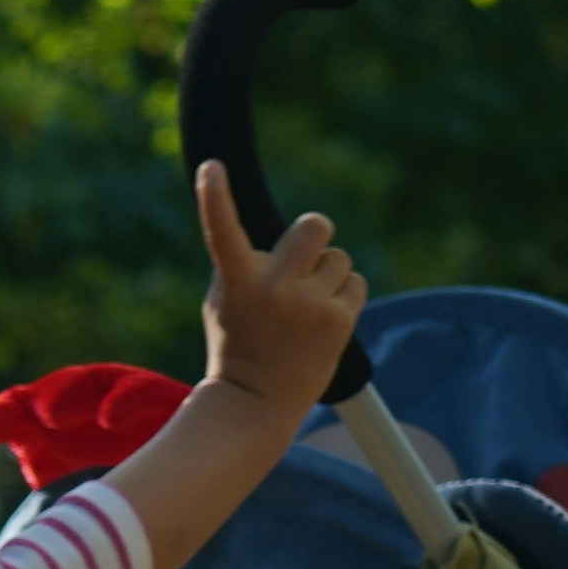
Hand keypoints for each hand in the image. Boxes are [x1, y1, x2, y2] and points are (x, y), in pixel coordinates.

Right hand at [194, 161, 361, 414]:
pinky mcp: (338, 321)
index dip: (215, 197)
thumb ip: (244, 262)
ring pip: (339, 259)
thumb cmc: (237, 343)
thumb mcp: (225, 299)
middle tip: (304, 261)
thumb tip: (279, 230)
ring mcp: (309, 304)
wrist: (256, 401)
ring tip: (307, 309)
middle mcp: (274, 287)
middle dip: (314, 237)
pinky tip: (323, 321)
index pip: (222, 229)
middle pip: (315, 226)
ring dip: (328, 276)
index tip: (212, 167)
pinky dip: (344, 297)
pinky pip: (355, 284)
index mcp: (237, 279)